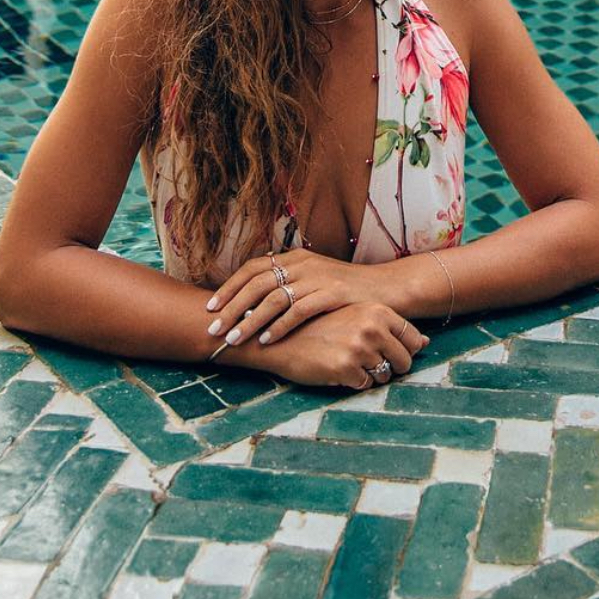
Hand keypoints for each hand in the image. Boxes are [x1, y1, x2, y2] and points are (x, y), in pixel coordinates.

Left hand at [204, 250, 387, 349]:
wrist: (387, 288)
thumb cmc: (348, 291)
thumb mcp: (316, 279)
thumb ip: (289, 284)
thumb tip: (255, 301)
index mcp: (296, 258)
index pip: (253, 267)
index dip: (229, 286)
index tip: (210, 307)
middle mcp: (304, 264)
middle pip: (257, 283)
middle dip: (231, 306)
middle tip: (213, 328)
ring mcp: (318, 277)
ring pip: (274, 298)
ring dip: (250, 320)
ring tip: (234, 339)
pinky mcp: (333, 294)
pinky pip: (298, 311)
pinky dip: (280, 326)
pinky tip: (267, 340)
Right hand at [256, 303, 428, 390]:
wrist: (279, 335)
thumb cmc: (320, 326)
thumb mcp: (356, 317)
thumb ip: (390, 327)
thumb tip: (426, 343)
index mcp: (378, 311)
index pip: (413, 338)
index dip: (404, 351)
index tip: (389, 352)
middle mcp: (372, 327)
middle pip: (404, 361)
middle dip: (390, 367)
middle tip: (365, 362)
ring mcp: (359, 348)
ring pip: (384, 376)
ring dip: (369, 375)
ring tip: (347, 362)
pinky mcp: (345, 369)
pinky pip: (364, 386)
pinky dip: (354, 383)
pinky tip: (336, 369)